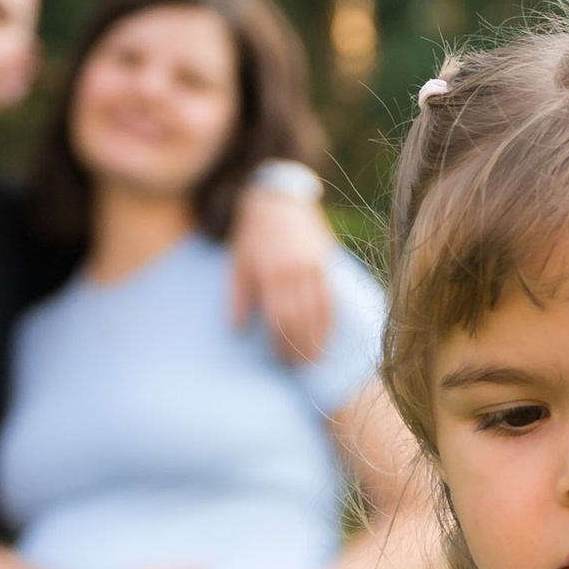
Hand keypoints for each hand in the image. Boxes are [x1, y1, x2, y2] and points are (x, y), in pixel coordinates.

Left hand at [228, 187, 335, 362]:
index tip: (280, 360)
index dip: (281, 342)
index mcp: (270, 273)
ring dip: (318, 338)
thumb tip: (238, 330)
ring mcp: (313, 266)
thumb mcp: (238, 263)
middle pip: (301, 318)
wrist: (277, 201)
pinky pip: (331, 298)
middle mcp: (294, 271)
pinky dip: (330, 320)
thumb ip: (238, 297)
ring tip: (314, 358)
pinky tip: (327, 335)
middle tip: (298, 366)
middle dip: (300, 345)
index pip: (279, 317)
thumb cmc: (252, 236)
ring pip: (319, 311)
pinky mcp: (325, 262)